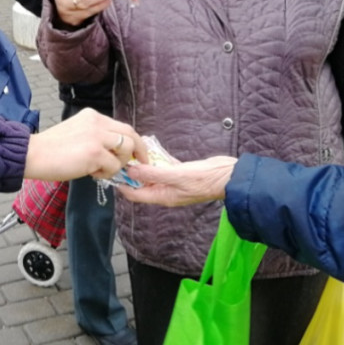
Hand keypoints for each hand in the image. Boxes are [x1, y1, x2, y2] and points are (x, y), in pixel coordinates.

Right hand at [24, 108, 145, 181]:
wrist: (32, 154)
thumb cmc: (50, 150)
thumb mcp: (77, 134)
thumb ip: (97, 138)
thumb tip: (116, 154)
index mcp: (93, 116)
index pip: (122, 127)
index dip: (134, 141)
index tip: (137, 154)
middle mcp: (97, 122)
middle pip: (131, 134)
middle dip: (138, 152)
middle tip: (137, 166)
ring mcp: (97, 136)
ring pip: (126, 150)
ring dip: (118, 164)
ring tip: (100, 170)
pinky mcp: (95, 152)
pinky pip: (113, 166)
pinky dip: (106, 174)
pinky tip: (91, 174)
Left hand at [118, 155, 235, 206]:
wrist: (229, 176)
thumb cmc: (205, 180)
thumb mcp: (177, 175)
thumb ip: (153, 173)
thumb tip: (131, 170)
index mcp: (162, 196)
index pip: (135, 194)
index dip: (122, 184)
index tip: (114, 170)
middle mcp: (165, 191)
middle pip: (141, 184)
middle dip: (131, 172)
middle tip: (123, 157)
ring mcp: (173, 182)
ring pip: (152, 174)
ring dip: (143, 164)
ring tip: (135, 150)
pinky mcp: (181, 173)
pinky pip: (164, 167)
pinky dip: (157, 159)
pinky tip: (151, 148)